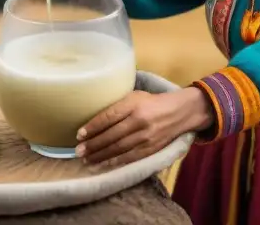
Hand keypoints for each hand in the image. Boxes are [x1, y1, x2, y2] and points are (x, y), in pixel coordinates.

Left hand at [76, 88, 214, 166]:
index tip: (79, 134)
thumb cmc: (153, 102)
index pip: (109, 116)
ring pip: (119, 149)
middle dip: (93, 145)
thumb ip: (119, 106)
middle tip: (78, 151)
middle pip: (111, 135)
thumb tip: (94, 119)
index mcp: (135, 103)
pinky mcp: (151, 148)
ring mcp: (146, 136)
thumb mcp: (136, 96)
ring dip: (100, 156)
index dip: (93, 127)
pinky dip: (114, 162)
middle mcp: (140, 120)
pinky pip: (129, 157)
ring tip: (86, 159)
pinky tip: (103, 164)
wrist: (181, 111)